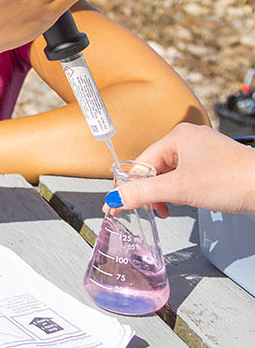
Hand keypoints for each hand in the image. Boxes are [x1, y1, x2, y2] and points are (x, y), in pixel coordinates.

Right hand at [112, 123, 254, 216]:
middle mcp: (189, 140)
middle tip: (155, 211)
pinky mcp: (215, 166)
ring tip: (175, 207)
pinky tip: (190, 201)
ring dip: (168, 194)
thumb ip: (142, 193)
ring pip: (171, 175)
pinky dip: (183, 192)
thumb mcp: (179, 189)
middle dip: (152, 193)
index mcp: (177, 136)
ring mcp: (204, 152)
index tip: (119, 206)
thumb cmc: (233, 180)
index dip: (130, 187)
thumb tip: (114, 199)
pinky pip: (187, 178)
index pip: (141, 163)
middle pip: (155, 169)